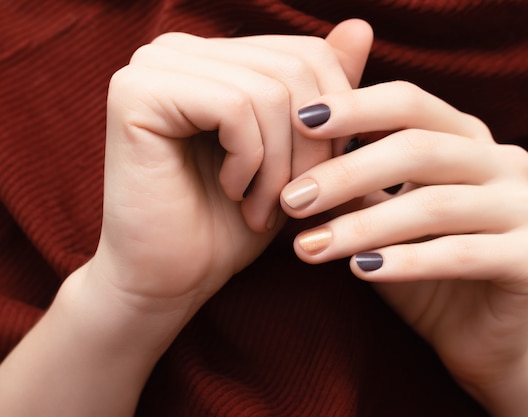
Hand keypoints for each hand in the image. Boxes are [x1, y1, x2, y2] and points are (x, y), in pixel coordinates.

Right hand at [92, 20, 372, 316]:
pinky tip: (232, 191)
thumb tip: (362, 25)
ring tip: (265, 207)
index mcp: (214, 58)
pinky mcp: (136, 93)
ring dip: (280, 165)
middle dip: (310, 148)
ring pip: (268, 91)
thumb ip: (324, 92)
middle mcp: (180, 50)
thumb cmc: (233, 221)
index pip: (306, 54)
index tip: (323, 175)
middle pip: (294, 69)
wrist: (171, 278)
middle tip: (296, 200)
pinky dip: (250, 161)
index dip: (334, 118)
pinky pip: (235, 108)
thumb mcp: (295, 156)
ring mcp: (153, 66)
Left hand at [280, 81, 527, 387]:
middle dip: (346, 174)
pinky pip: (463, 253)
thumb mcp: (382, 214)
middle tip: (292, 201)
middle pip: (419, 150)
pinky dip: (407, 262)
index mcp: (469, 139)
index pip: (411, 104)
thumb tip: (297, 148)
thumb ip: (357, 179)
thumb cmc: (420, 266)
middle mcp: (505, 161)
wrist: (476, 335)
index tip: (299, 122)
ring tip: (310, 247)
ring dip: (363, 227)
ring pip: (435, 205)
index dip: (356, 108)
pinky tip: (361, 271)